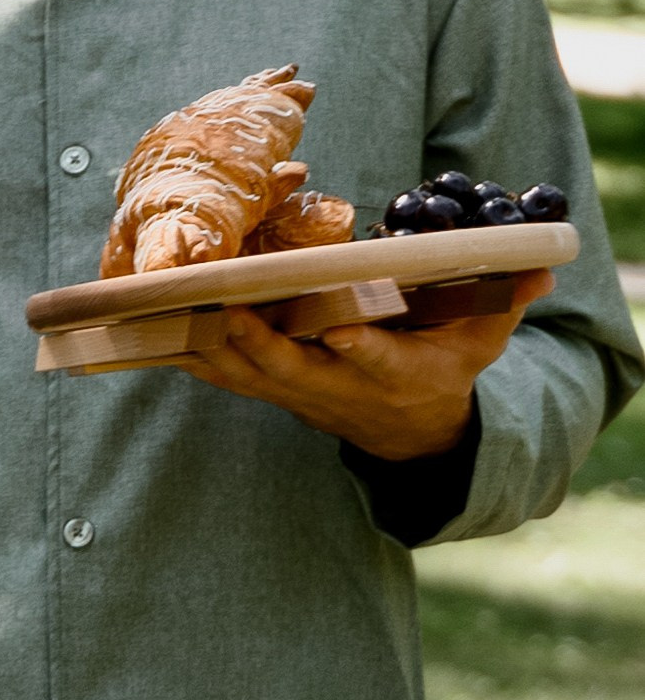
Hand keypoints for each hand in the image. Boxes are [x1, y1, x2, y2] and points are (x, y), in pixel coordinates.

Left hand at [176, 268, 553, 458]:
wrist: (407, 431)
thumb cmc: (445, 368)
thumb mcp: (483, 341)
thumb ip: (504, 303)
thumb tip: (539, 269)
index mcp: (399, 372)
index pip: (379, 360)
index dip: (361, 348)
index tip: (342, 327)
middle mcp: (342, 388)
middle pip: (293, 370)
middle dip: (260, 344)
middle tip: (229, 309)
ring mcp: (300, 394)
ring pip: (248, 374)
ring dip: (212, 346)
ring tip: (178, 310)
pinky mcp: (271, 391)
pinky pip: (225, 375)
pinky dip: (192, 354)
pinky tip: (159, 327)